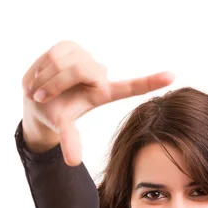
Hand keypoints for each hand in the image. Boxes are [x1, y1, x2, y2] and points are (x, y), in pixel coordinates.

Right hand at [22, 40, 174, 165]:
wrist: (35, 98)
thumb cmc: (54, 114)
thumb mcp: (62, 127)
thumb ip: (70, 141)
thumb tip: (73, 162)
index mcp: (103, 93)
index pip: (130, 87)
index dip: (150, 82)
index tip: (172, 77)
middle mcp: (98, 73)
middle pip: (80, 69)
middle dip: (55, 83)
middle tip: (40, 96)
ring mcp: (85, 57)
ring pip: (62, 61)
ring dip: (45, 77)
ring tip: (39, 89)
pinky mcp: (70, 45)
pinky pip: (53, 53)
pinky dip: (40, 67)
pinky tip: (38, 77)